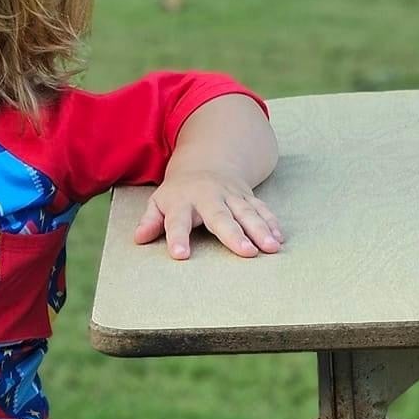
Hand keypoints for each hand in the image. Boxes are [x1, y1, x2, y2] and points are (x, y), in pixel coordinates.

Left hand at [135, 168, 283, 259]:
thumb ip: (150, 221)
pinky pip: (261, 210)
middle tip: (245, 252)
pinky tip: (279, 239)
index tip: (180, 255)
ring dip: (260, 230)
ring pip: (247, 213)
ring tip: (270, 248)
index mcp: (182, 201)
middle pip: (221, 217)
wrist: (207, 164)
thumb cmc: (178, 193)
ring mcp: (231, 197)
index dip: (177, 237)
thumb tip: (139, 238)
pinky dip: (271, 223)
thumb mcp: (159, 202)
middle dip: (233, 235)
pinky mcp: (247, 197)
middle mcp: (209, 198)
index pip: (177, 221)